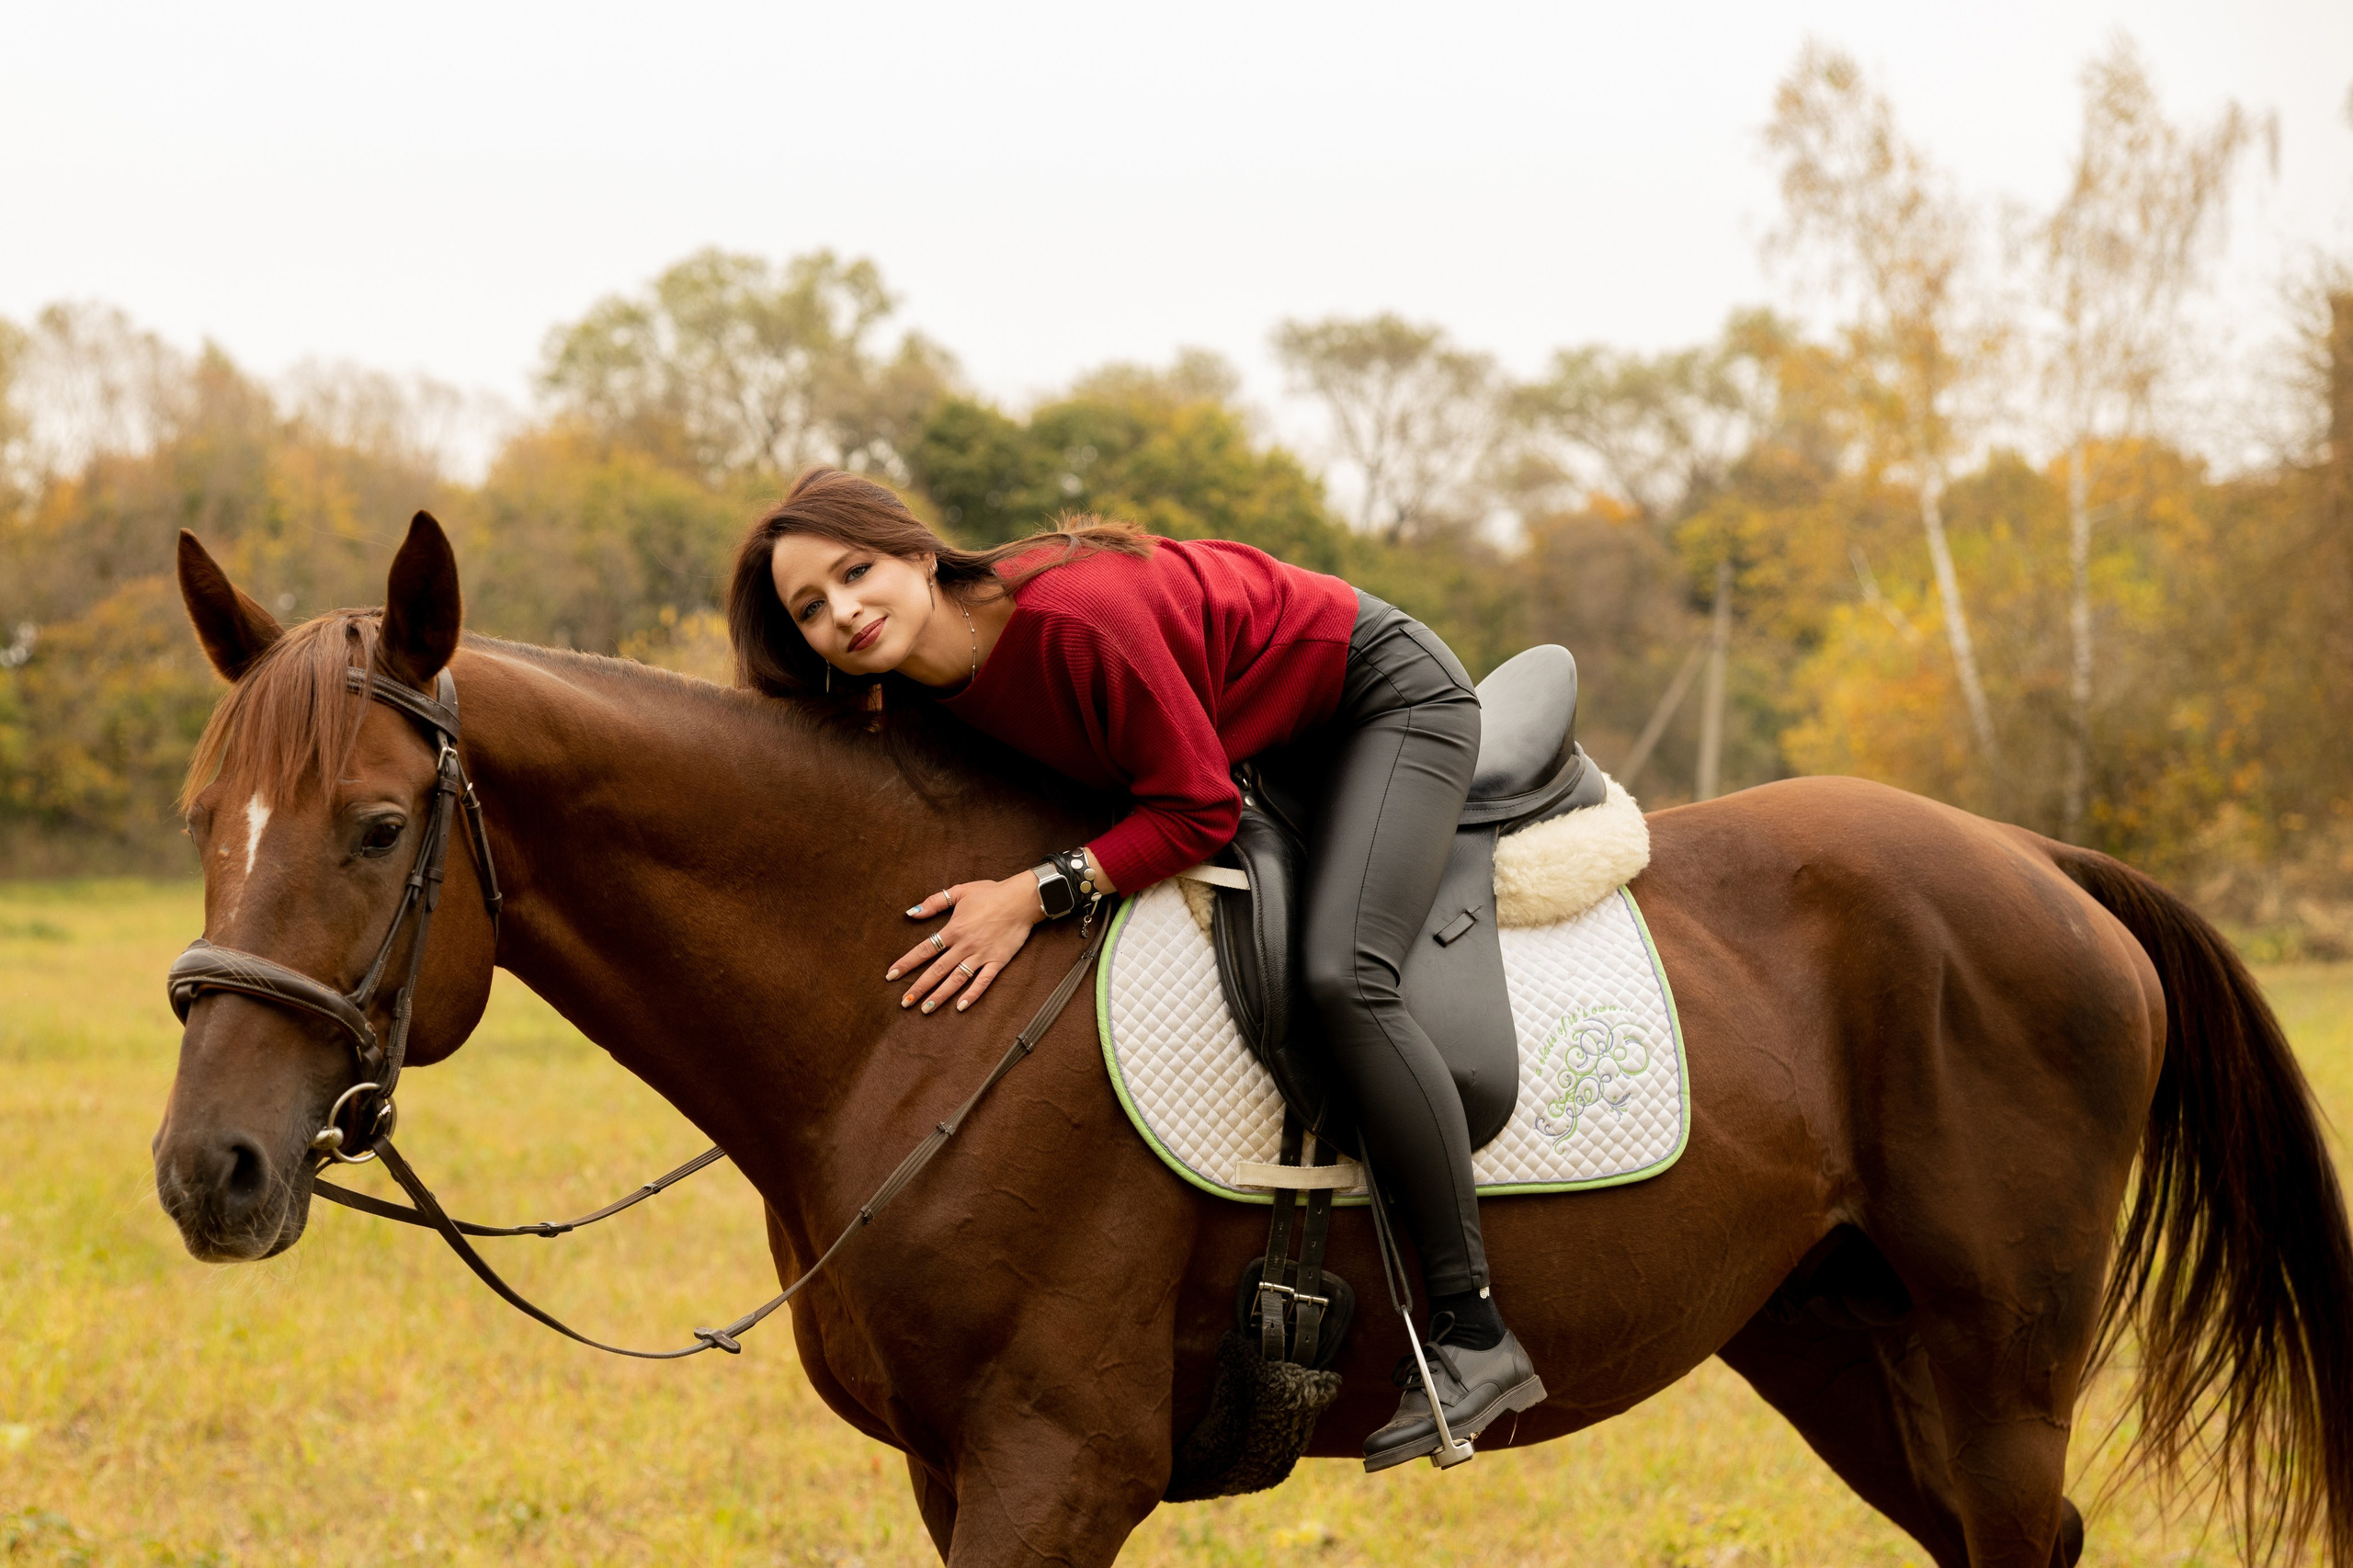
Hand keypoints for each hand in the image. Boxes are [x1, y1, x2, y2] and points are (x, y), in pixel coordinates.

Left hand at [886, 873, 1042, 1014]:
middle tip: (905, 1002)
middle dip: (919, 987)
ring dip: (940, 995)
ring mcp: (981, 955)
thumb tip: (911, 912)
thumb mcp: (960, 891)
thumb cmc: (991, 893)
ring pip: (956, 979)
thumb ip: (934, 902)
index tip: (891, 975)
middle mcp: (964, 945)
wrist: (1021, 899)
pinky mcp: (997, 961)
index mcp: (953, 929)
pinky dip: (972, 994)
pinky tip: (960, 1006)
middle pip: (937, 970)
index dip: (907, 963)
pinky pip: (983, 982)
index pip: (924, 949)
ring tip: (926, 1009)